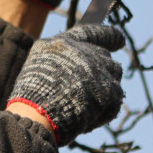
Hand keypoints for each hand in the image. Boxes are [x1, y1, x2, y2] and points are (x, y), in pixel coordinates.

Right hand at [7, 24, 124, 145]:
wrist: (37, 113)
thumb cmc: (32, 96)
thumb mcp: (38, 68)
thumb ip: (61, 60)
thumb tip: (80, 69)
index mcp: (63, 43)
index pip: (90, 32)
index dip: (108, 35)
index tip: (120, 39)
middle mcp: (83, 51)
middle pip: (105, 57)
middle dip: (102, 72)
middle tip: (90, 91)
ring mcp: (98, 69)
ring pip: (114, 77)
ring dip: (104, 92)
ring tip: (85, 108)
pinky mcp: (109, 90)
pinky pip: (115, 101)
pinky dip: (103, 113)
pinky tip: (87, 119)